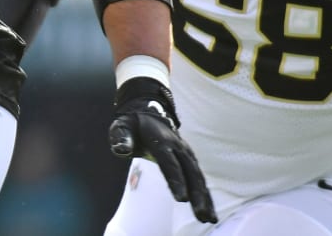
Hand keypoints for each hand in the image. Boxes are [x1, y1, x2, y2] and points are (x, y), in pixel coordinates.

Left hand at [108, 77, 217, 223]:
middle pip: (190, 173)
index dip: (176, 181)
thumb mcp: (122, 125)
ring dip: (205, 198)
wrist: (150, 113)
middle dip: (197, 195)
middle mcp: (178, 147)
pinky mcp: (190, 161)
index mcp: (161, 141)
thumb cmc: (133, 124)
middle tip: (201, 216)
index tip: (182, 199)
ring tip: (209, 219)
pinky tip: (209, 213)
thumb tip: (122, 149)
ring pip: (198, 177)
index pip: (169, 163)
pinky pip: (199, 180)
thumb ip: (121, 137)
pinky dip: (206, 196)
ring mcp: (187, 154)